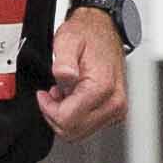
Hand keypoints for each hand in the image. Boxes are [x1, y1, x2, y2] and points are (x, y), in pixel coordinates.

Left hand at [41, 2, 129, 142]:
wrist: (104, 29)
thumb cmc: (87, 34)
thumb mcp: (68, 41)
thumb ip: (64, 62)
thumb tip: (65, 77)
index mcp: (102, 88)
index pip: (67, 120)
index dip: (49, 109)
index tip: (45, 93)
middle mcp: (114, 102)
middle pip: (73, 131)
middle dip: (56, 115)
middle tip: (54, 92)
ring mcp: (117, 109)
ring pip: (79, 133)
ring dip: (65, 116)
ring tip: (64, 92)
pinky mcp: (115, 111)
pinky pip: (88, 126)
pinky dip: (76, 115)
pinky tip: (73, 96)